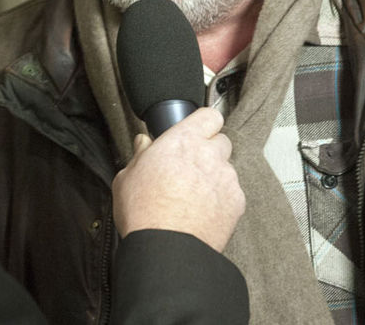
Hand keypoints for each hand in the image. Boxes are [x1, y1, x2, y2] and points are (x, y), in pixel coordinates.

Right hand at [111, 107, 244, 252]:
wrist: (167, 249)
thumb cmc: (144, 212)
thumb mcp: (127, 177)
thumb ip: (140, 155)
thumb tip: (143, 143)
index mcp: (183, 141)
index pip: (209, 115)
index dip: (203, 123)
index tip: (197, 131)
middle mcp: (209, 155)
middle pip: (221, 141)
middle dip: (209, 151)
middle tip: (191, 168)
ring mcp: (226, 178)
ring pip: (227, 169)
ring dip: (215, 177)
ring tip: (193, 197)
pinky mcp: (236, 202)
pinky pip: (232, 193)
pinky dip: (222, 200)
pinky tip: (203, 212)